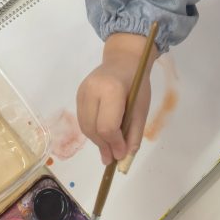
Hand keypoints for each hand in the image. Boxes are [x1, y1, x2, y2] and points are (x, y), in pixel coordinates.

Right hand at [76, 33, 156, 163]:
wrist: (123, 60)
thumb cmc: (137, 83)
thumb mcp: (141, 108)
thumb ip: (134, 133)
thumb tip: (123, 158)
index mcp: (111, 90)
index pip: (107, 126)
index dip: (114, 144)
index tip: (121, 156)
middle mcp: (91, 90)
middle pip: (93, 128)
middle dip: (103, 146)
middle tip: (112, 158)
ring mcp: (82, 91)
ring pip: (84, 126)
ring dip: (96, 141)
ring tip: (108, 149)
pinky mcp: (78, 94)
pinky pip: (82, 119)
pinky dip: (92, 131)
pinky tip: (102, 135)